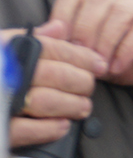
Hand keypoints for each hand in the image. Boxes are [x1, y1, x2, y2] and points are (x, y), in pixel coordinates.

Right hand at [3, 31, 102, 149]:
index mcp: (3, 50)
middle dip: (79, 81)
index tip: (98, 63)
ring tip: (82, 108)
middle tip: (90, 87)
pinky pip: (22, 130)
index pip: (49, 48)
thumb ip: (27, 39)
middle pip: (51, 74)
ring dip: (69, 105)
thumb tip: (59, 27)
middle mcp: (2, 73)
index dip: (79, 55)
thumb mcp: (0, 49)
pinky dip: (46, 129)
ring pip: (43, 101)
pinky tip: (61, 126)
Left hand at [38, 0, 132, 89]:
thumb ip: (75, 48)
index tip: (57, 45)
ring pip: (122, 10)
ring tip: (100, 67)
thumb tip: (44, 42)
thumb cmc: (131, 58)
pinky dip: (128, 48)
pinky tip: (118, 67)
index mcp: (105, 2)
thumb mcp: (97, 55)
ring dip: (105, 41)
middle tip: (79, 58)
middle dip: (84, 31)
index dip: (61, 16)